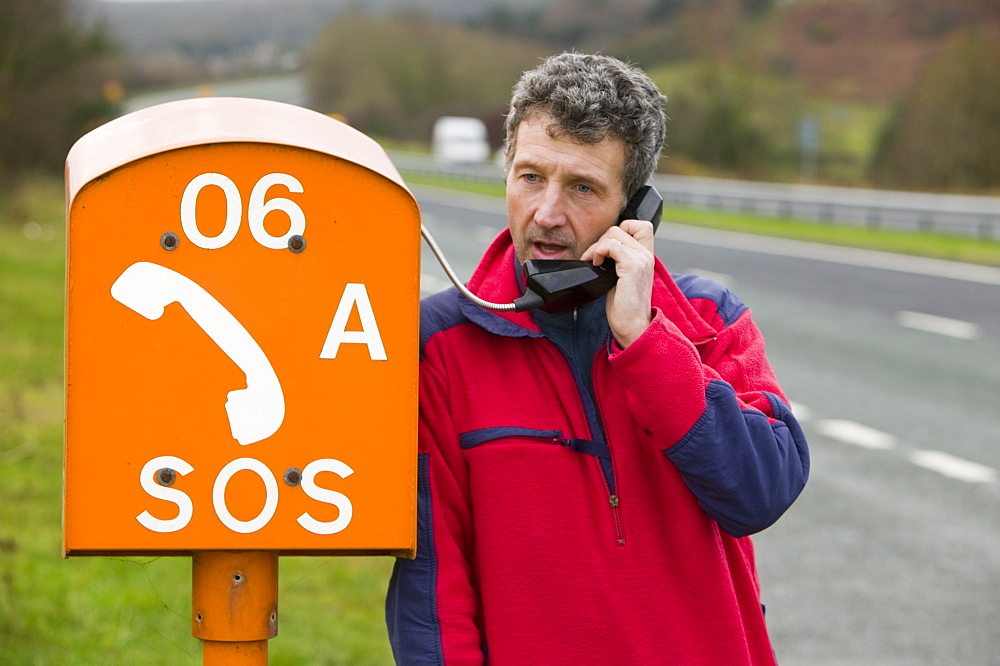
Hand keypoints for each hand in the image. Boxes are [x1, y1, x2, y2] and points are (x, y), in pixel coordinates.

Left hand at [580, 218, 655, 347]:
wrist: (633, 327)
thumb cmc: (624, 307)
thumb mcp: (621, 277)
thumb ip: (618, 261)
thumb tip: (601, 251)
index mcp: (646, 256)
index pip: (640, 225)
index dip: (621, 230)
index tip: (608, 249)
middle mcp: (646, 255)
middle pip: (622, 226)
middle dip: (602, 239)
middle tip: (594, 257)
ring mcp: (641, 260)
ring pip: (615, 233)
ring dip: (598, 246)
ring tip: (594, 261)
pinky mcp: (632, 267)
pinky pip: (612, 246)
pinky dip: (599, 251)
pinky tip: (596, 265)